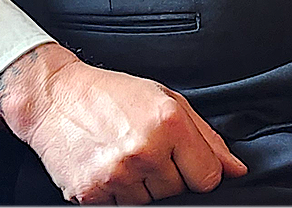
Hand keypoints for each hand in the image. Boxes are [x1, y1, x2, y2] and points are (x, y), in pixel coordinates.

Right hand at [0, 42, 247, 206]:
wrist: (54, 97)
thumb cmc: (111, 94)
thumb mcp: (163, 98)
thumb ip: (205, 135)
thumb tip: (236, 170)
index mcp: (168, 122)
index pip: (207, 178)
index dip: (197, 171)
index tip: (183, 160)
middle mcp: (144, 150)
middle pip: (178, 193)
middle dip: (166, 175)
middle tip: (143, 148)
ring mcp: (117, 175)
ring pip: (150, 205)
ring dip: (141, 187)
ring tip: (122, 155)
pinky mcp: (91, 195)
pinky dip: (116, 194)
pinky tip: (106, 166)